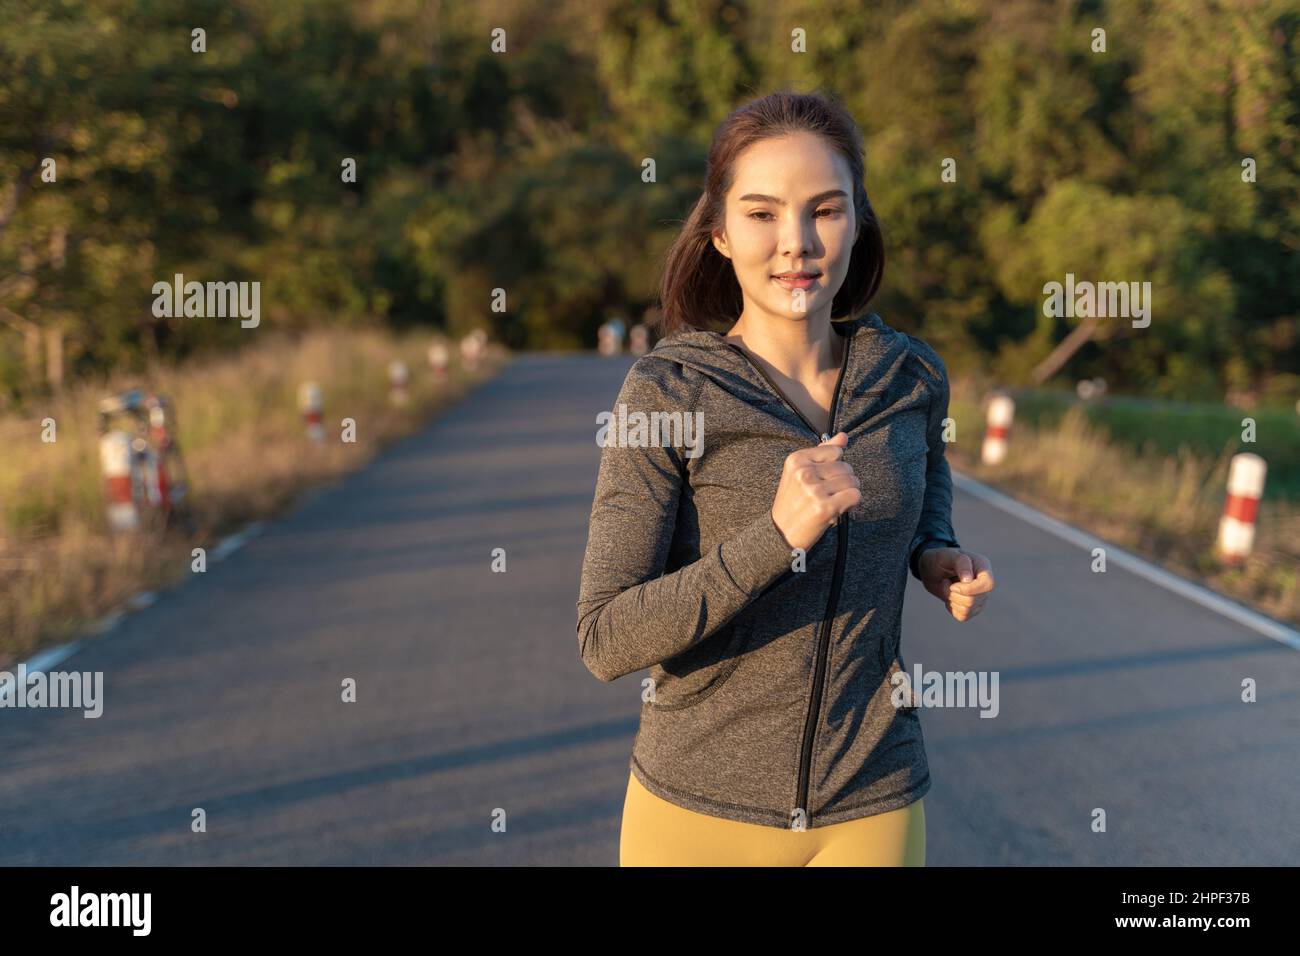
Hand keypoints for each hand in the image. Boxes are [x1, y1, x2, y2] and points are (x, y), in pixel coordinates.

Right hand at [770, 431, 860, 553]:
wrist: (780, 533)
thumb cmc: (793, 502)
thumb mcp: (801, 473)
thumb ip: (823, 452)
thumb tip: (843, 436)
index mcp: (796, 459)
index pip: (836, 451)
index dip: (835, 466)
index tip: (824, 479)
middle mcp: (804, 472)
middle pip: (846, 466)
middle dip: (843, 481)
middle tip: (828, 495)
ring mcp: (814, 490)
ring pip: (853, 481)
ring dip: (848, 493)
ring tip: (832, 502)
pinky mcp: (824, 507)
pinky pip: (855, 496)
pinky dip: (851, 504)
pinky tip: (838, 509)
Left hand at [918, 547, 993, 621]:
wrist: (931, 570)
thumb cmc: (939, 559)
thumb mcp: (946, 555)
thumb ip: (961, 562)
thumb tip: (969, 579)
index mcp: (983, 567)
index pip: (988, 584)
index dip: (970, 589)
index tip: (953, 586)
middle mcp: (985, 583)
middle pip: (974, 600)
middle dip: (955, 594)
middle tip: (947, 583)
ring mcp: (980, 597)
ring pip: (968, 609)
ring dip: (952, 600)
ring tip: (948, 588)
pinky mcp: (972, 608)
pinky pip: (963, 616)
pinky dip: (952, 608)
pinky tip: (950, 597)